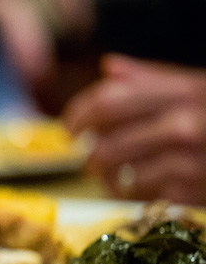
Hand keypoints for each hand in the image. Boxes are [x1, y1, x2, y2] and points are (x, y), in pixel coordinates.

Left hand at [64, 54, 205, 204]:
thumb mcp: (199, 87)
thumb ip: (154, 79)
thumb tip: (109, 67)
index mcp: (182, 91)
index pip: (110, 100)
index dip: (80, 114)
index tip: (70, 126)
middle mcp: (184, 122)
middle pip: (107, 142)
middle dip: (90, 154)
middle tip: (88, 157)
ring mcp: (189, 159)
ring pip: (121, 173)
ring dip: (107, 178)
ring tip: (109, 176)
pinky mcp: (194, 190)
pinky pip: (145, 196)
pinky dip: (133, 194)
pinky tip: (136, 189)